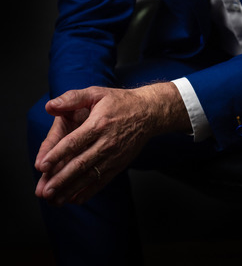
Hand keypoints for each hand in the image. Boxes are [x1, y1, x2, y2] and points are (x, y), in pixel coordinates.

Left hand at [34, 83, 189, 205]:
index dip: (57, 155)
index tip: (42, 165)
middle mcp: (106, 142)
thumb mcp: (96, 93)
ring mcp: (114, 155)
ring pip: (90, 176)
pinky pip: (102, 181)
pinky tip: (74, 199)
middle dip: (61, 179)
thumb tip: (50, 106)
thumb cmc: (120, 101)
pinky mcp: (119, 164)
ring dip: (71, 189)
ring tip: (55, 200)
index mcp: (99, 123)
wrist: (149, 112)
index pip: (74, 142)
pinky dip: (88, 192)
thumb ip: (72, 98)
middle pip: (80, 164)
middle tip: (45, 191)